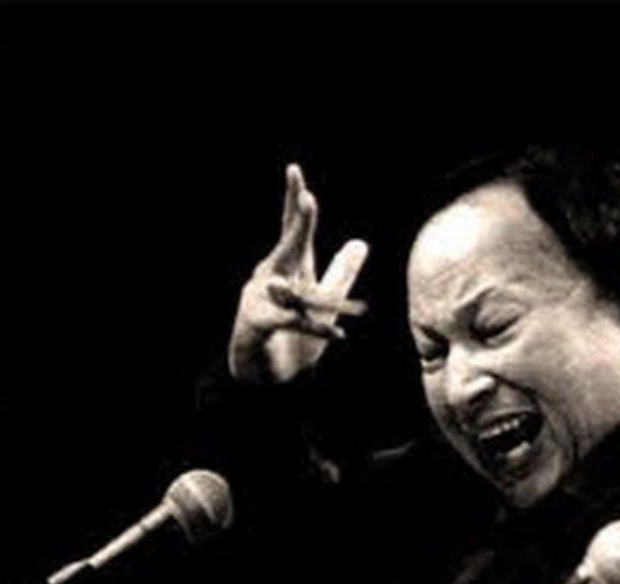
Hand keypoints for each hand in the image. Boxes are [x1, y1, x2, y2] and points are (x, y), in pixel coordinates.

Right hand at [229, 163, 368, 383]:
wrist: (268, 377)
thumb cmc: (292, 337)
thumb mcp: (323, 303)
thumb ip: (340, 274)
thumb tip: (360, 243)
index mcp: (288, 267)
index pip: (292, 229)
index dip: (294, 201)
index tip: (294, 171)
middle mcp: (270, 277)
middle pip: (288, 247)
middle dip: (298, 226)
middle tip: (308, 200)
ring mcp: (261, 299)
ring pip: (295, 291)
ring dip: (316, 298)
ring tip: (334, 298)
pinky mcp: (259, 324)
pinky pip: (292, 323)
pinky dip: (317, 330)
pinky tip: (339, 335)